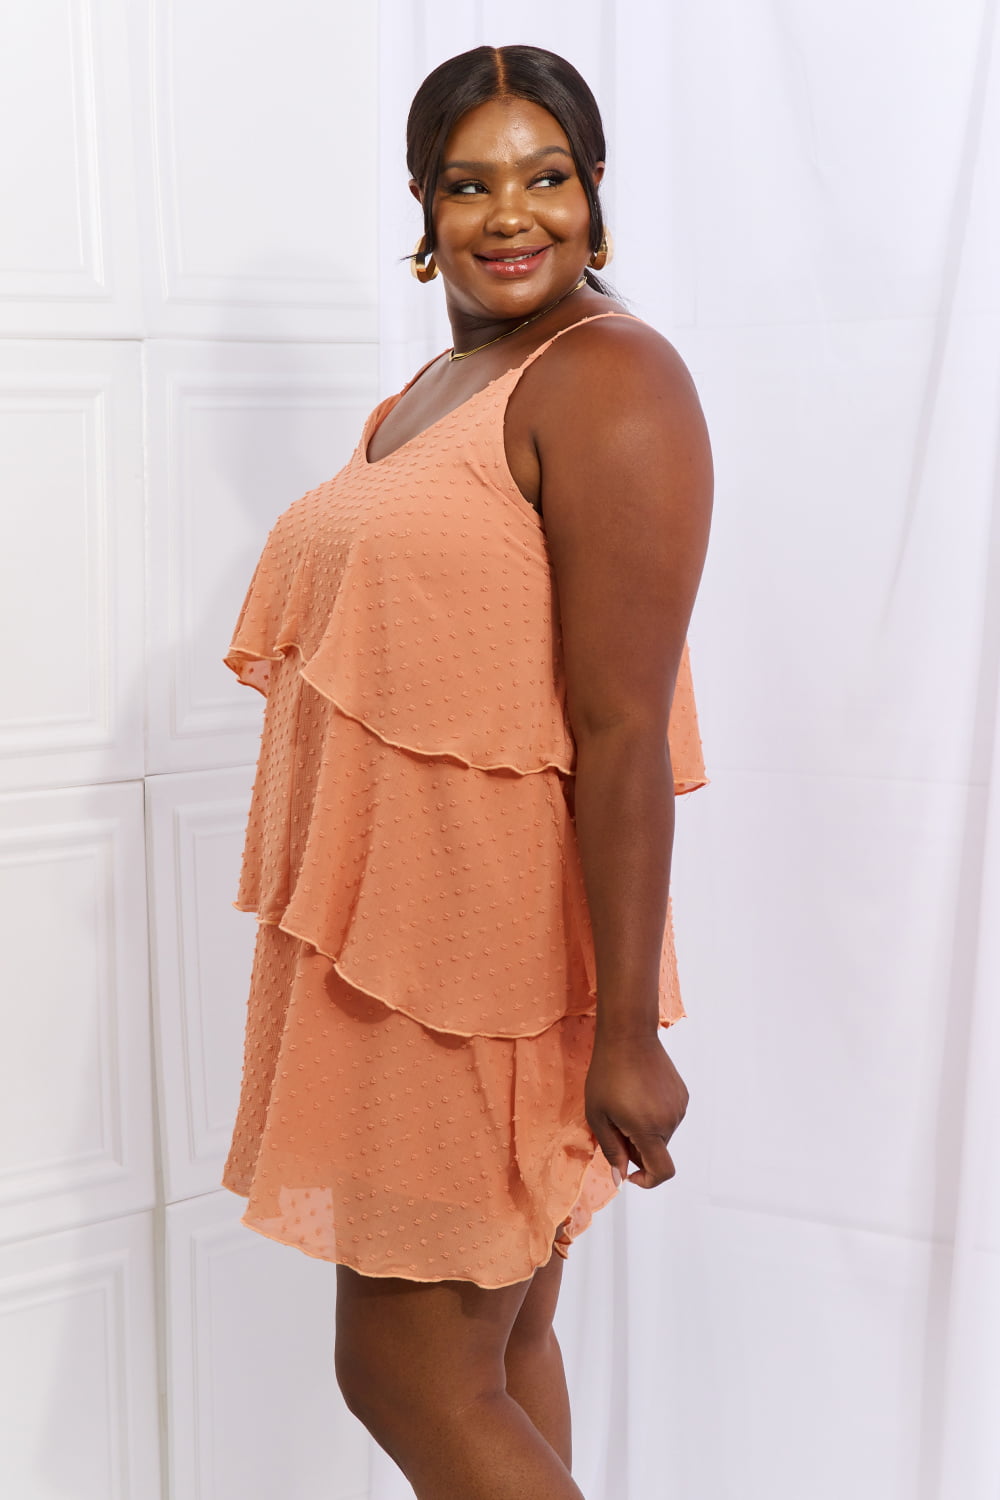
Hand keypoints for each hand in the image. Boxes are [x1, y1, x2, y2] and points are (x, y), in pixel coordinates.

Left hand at [584, 1031, 688, 1187]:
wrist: (628, 1035)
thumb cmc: (607, 1073)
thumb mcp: (598, 1115)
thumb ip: (611, 1150)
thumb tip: (620, 1178)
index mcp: (649, 1129)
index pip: (662, 1172)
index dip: (647, 1180)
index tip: (630, 1172)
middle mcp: (670, 1121)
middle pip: (657, 1152)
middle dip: (636, 1149)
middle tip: (615, 1124)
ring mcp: (679, 1107)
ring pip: (662, 1134)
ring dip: (644, 1131)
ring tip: (626, 1104)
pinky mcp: (682, 1094)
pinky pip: (668, 1117)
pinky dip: (653, 1116)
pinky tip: (638, 1094)